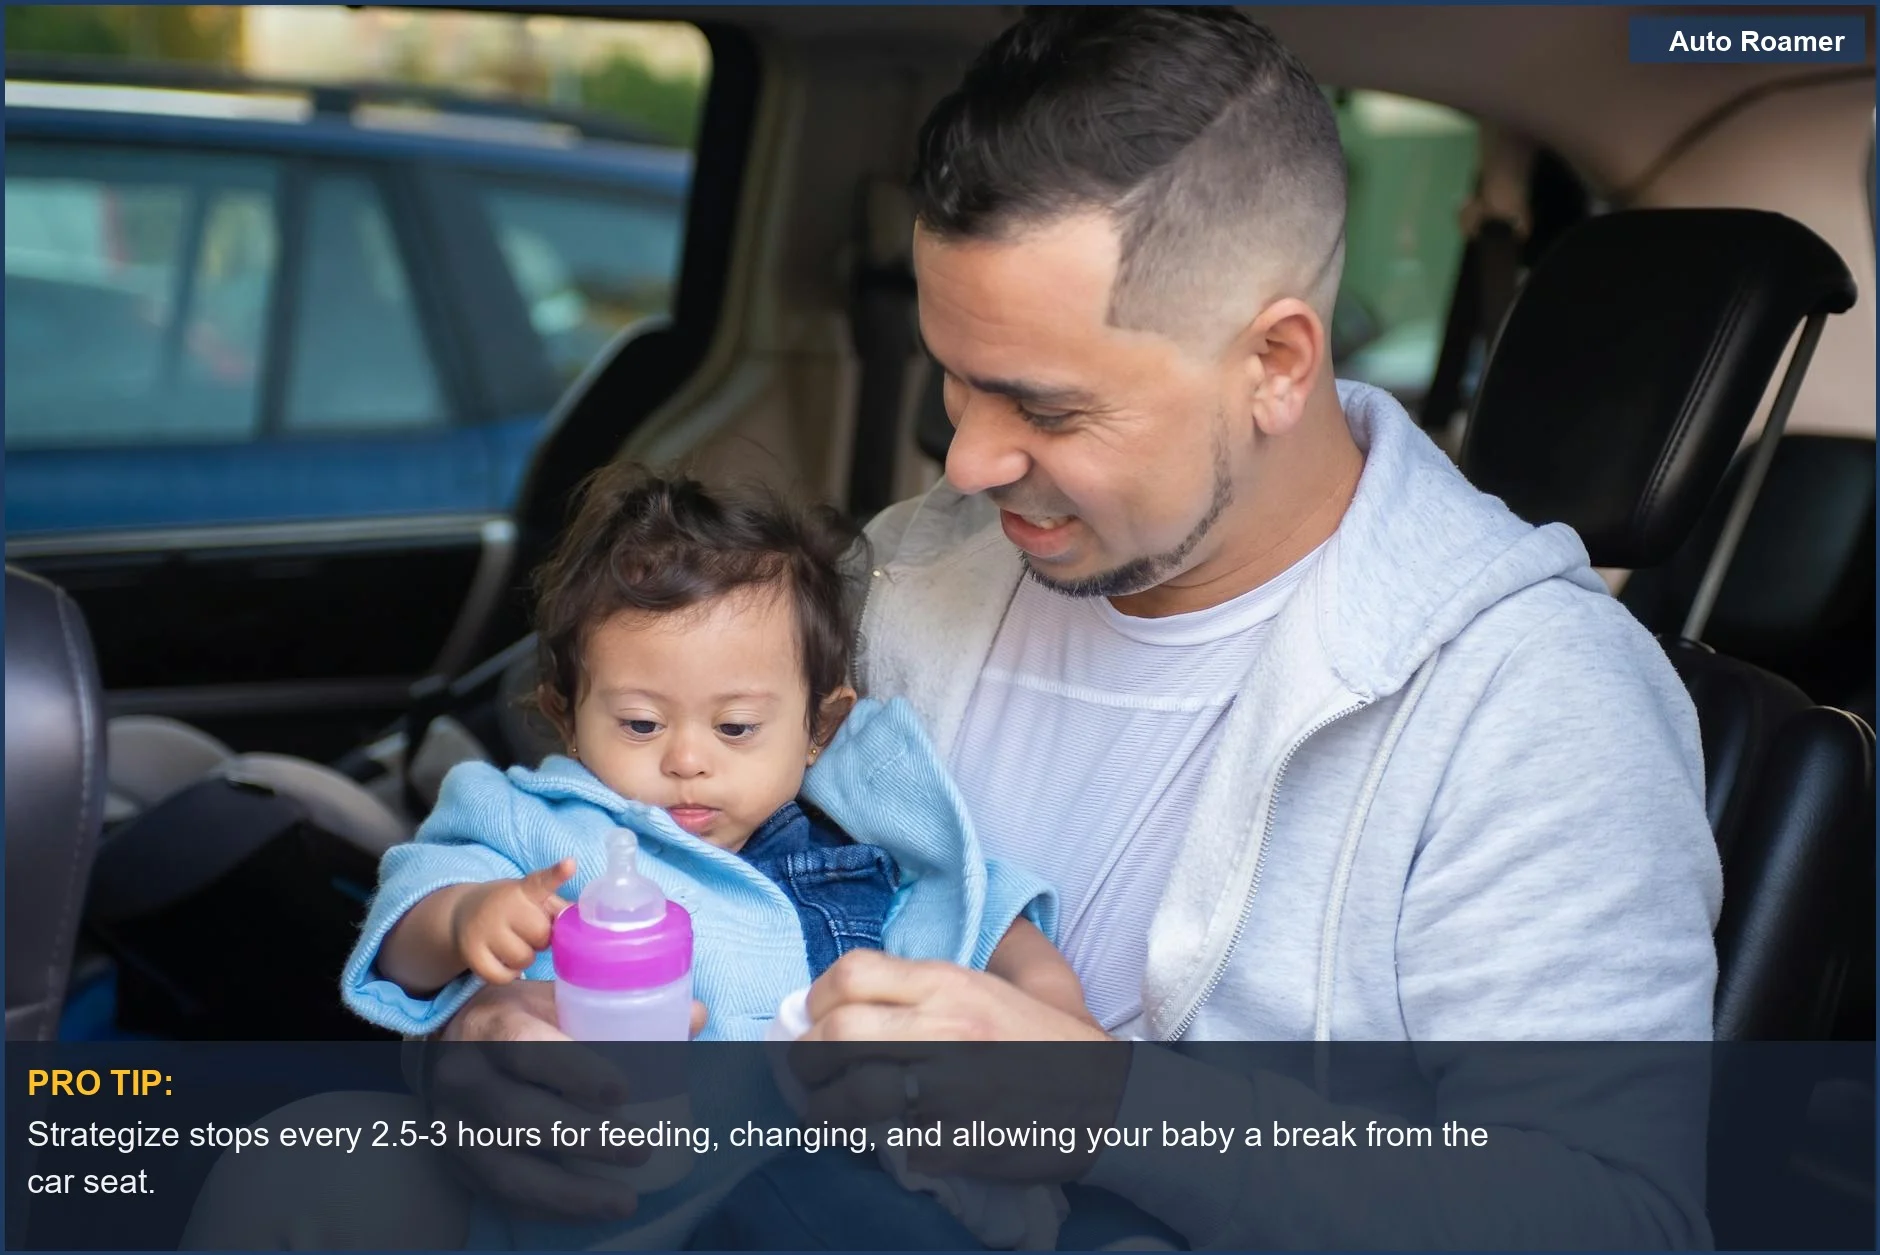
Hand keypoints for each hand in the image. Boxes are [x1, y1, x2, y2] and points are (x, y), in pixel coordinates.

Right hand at [428, 982, 709, 1219]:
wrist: (446, 1047)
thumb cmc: (519, 1020)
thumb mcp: (558, 999)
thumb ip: (622, 1008)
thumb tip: (696, 1016)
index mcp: (492, 1026)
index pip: (527, 1048)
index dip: (574, 1070)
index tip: (623, 1091)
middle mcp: (464, 1078)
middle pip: (521, 1116)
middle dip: (587, 1139)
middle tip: (642, 1149)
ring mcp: (454, 1128)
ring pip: (508, 1169)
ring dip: (571, 1193)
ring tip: (626, 1201)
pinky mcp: (456, 1165)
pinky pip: (502, 1198)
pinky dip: (550, 1210)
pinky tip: (591, 1211)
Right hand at [450, 860, 573, 984]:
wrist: (460, 913)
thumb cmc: (508, 908)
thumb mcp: (529, 899)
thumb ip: (556, 907)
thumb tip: (582, 918)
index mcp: (521, 890)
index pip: (540, 881)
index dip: (556, 874)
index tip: (569, 865)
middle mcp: (501, 906)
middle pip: (541, 934)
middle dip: (540, 938)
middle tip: (527, 932)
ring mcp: (483, 930)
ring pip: (523, 958)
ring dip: (525, 958)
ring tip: (514, 944)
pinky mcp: (472, 953)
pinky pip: (503, 977)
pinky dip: (508, 974)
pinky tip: (503, 960)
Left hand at [789, 951, 1129, 1182]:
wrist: (1112, 1100)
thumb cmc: (1053, 1042)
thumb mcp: (1004, 984)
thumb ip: (943, 976)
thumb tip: (874, 979)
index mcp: (951, 983)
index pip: (849, 975)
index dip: (816, 999)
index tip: (815, 1019)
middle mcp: (946, 1028)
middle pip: (836, 1034)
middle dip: (805, 1059)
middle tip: (807, 1074)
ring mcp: (953, 1088)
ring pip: (853, 1097)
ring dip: (826, 1112)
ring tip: (827, 1117)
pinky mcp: (962, 1141)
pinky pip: (896, 1146)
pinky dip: (886, 1148)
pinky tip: (888, 1143)